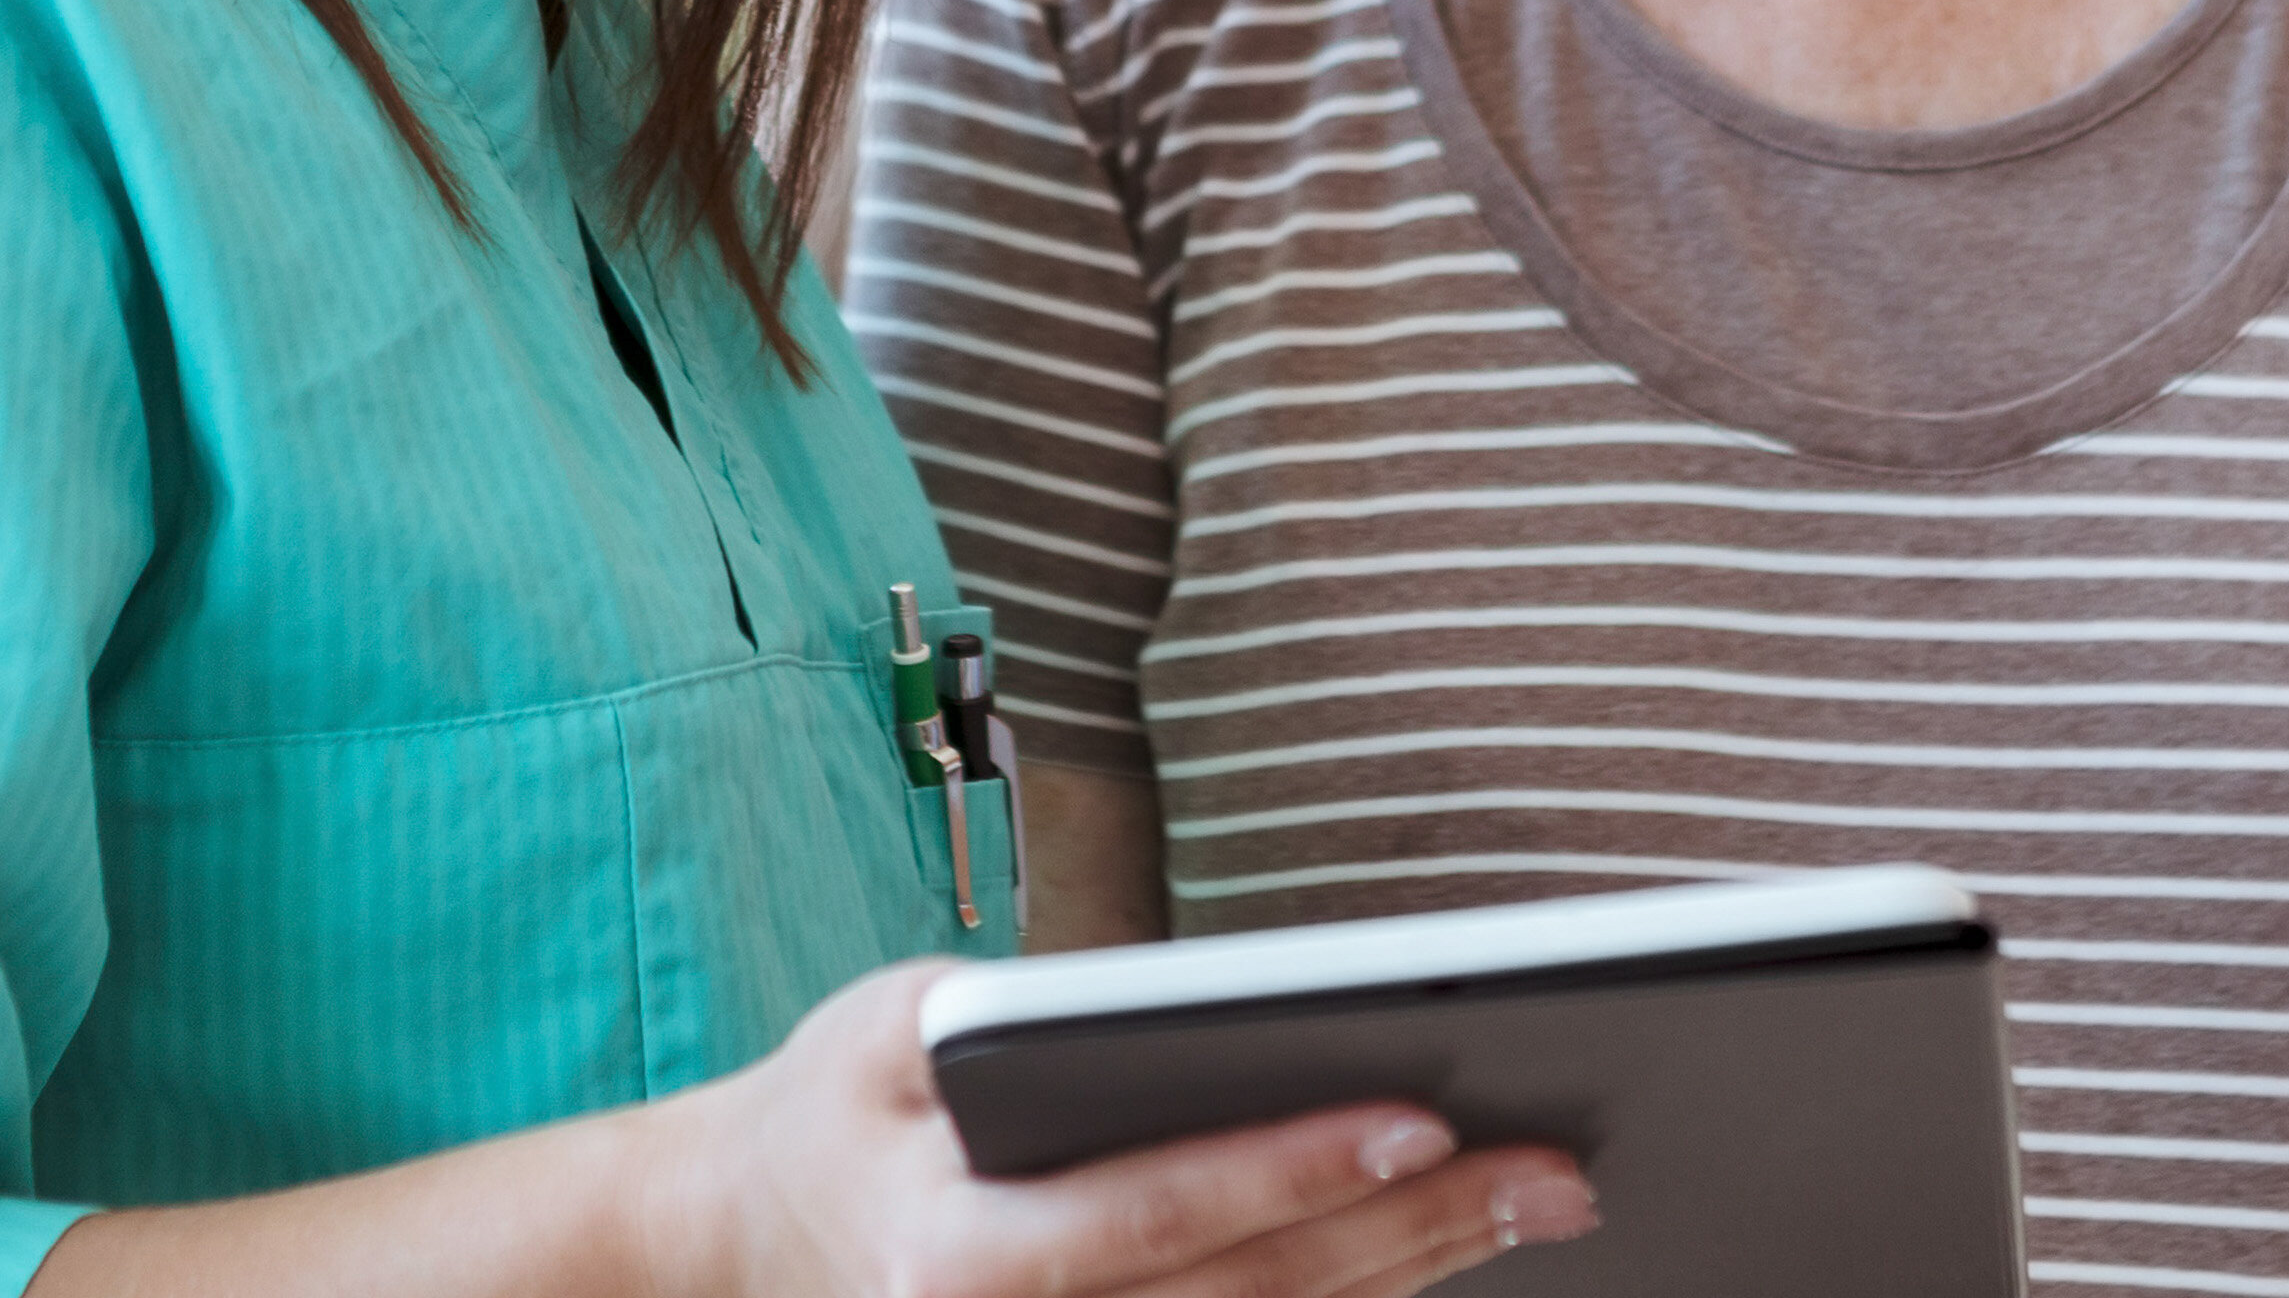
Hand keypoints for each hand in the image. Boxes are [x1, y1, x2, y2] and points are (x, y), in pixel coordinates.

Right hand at [668, 954, 1595, 1297]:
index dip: (1288, 1167)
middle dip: (1413, 1230)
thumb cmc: (835, 1106)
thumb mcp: (889, 1021)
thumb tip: (1209, 1017)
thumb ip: (1021, 1022)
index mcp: (947, 1256)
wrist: (733, 1245)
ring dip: (1412, 1278)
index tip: (1420, 1116)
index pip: (1154, 1212)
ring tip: (1536, 1201)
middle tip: (1554, 1166)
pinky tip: (1440, 1257)